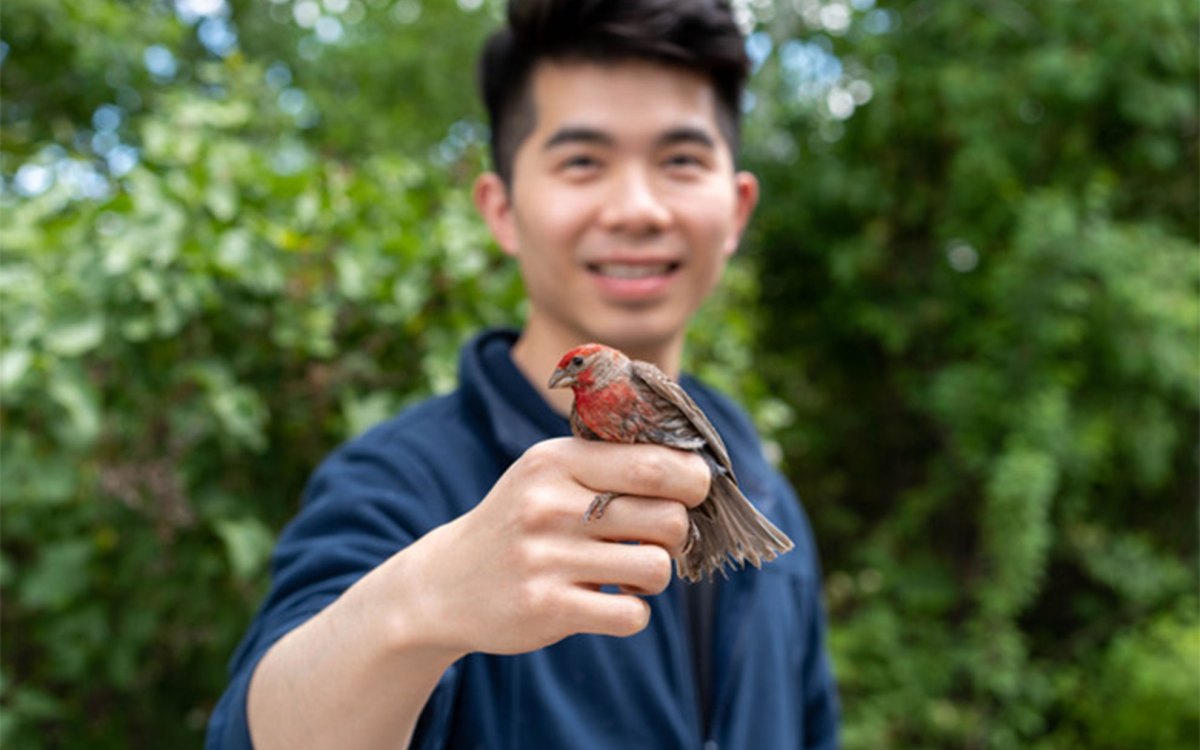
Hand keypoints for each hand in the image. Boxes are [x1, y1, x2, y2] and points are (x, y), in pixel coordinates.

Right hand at [395, 437, 710, 655]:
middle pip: (667, 516)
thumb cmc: (520, 523)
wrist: (445, 585)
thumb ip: (610, 462)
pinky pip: (631, 616)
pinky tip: (610, 604)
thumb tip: (697, 470)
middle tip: (658, 541)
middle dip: (679, 533)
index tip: (692, 494)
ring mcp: (545, 557)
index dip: (693, 481)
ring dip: (656, 577)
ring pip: (656, 567)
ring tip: (630, 575)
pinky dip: (633, 614)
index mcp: (557, 461)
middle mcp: (549, 504)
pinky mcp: (545, 607)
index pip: (654, 463)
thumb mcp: (548, 474)